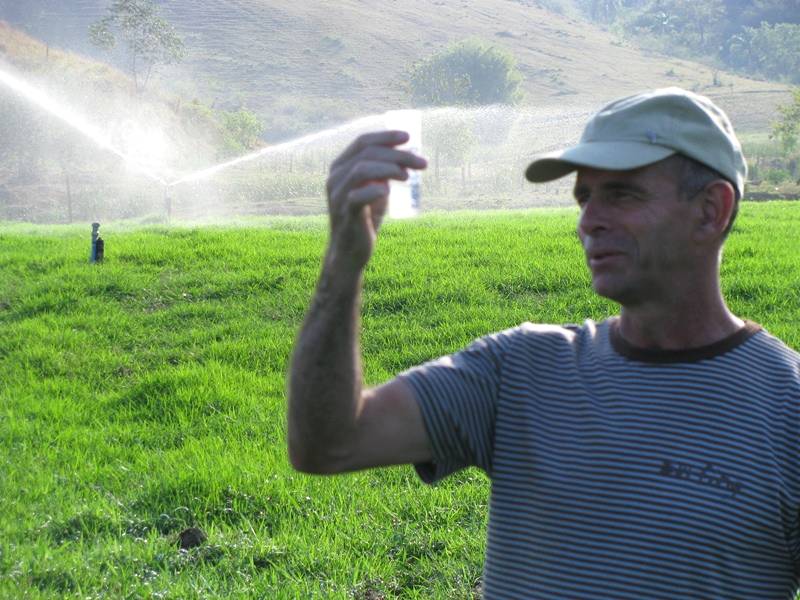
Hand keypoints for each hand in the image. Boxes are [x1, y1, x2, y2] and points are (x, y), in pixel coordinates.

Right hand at [326, 130, 426, 271]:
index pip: (363, 142)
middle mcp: (335, 177)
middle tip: (421, 163)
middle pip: (367, 153)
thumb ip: (384, 172)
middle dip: (397, 155)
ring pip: (361, 170)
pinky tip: (388, 191)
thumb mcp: (375, 189)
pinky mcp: (344, 214)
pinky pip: (357, 197)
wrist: (351, 251)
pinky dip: (374, 191)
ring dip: (389, 169)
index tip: (409, 137)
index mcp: (341, 167)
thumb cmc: (364, 217)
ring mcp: (338, 195)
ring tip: (408, 177)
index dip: (386, 137)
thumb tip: (407, 156)